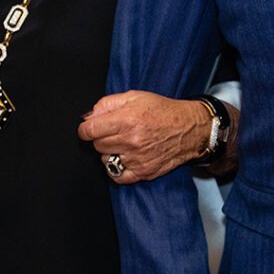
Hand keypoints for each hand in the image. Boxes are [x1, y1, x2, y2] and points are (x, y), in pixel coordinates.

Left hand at [79, 91, 209, 183]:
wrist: (188, 128)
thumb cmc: (162, 111)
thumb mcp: (134, 97)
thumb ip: (108, 104)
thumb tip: (89, 116)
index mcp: (127, 120)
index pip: (89, 130)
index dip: (85, 129)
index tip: (88, 129)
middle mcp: (131, 140)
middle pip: (97, 144)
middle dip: (101, 137)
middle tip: (113, 132)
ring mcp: (137, 159)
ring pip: (105, 159)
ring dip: (109, 152)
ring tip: (123, 143)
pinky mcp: (143, 172)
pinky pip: (117, 176)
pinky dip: (116, 168)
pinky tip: (124, 158)